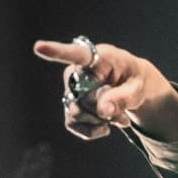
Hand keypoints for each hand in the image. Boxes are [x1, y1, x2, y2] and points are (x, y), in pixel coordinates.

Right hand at [33, 38, 177, 141]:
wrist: (130, 86)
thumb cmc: (134, 80)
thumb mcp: (138, 88)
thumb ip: (123, 98)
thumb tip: (103, 111)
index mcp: (98, 57)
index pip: (76, 54)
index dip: (57, 52)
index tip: (39, 47)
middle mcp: (77, 70)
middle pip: (83, 98)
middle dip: (106, 111)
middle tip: (125, 114)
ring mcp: (70, 88)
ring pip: (78, 113)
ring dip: (101, 121)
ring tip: (118, 116)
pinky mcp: (68, 105)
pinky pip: (73, 125)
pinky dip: (92, 131)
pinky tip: (105, 125)